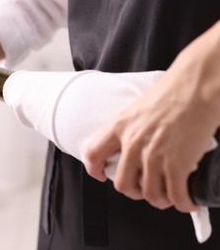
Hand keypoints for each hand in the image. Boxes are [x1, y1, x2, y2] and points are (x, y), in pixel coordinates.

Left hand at [84, 21, 219, 212]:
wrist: (196, 84)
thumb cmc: (171, 91)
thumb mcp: (137, 108)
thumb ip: (129, 128)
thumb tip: (130, 146)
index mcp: (119, 127)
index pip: (93, 155)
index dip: (94, 170)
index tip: (102, 175)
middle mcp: (132, 144)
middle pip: (122, 184)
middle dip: (134, 192)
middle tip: (143, 189)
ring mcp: (154, 155)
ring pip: (149, 194)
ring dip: (159, 200)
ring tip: (166, 197)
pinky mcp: (177, 163)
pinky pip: (175, 195)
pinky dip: (182, 203)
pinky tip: (186, 202)